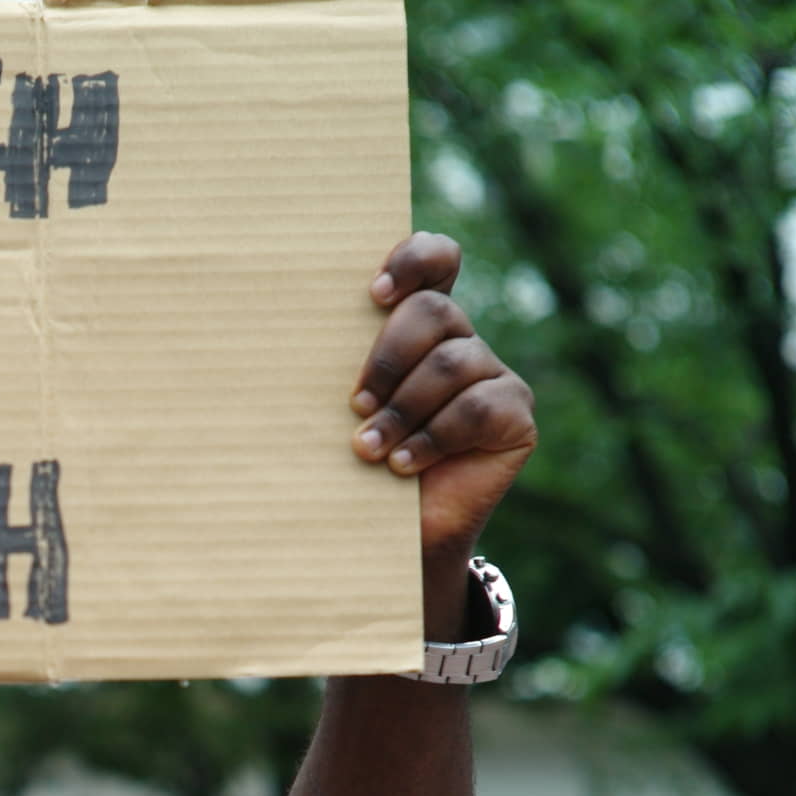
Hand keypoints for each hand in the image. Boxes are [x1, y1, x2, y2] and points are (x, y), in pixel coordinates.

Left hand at [349, 234, 536, 635]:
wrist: (389, 537)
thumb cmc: (350, 465)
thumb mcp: (337, 410)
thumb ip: (334, 366)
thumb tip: (278, 331)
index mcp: (420, 327)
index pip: (437, 260)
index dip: (415, 259)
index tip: (374, 293)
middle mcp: (461, 342)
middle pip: (435, 311)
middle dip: (387, 357)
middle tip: (355, 404)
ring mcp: (494, 376)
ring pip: (454, 361)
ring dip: (403, 408)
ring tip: (370, 449)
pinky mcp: (516, 415)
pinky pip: (479, 407)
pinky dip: (434, 437)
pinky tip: (404, 466)